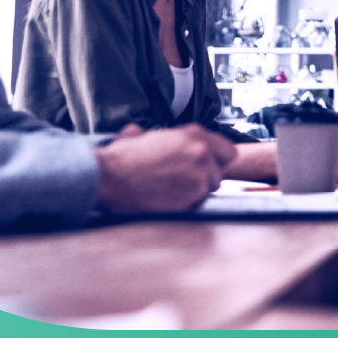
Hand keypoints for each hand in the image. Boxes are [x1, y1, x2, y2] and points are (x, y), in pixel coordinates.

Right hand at [94, 124, 238, 213]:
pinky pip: (199, 203)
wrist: (110, 177)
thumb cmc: (120, 158)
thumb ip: (149, 135)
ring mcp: (200, 172)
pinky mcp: (194, 193)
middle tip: (182, 182)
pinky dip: (187, 205)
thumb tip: (137, 132)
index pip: (227, 151)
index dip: (216, 162)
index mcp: (193, 133)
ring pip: (210, 189)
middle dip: (205, 179)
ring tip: (171, 191)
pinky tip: (168, 200)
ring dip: (195, 193)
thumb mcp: (138, 136)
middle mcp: (202, 150)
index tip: (205, 168)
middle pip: (220, 173)